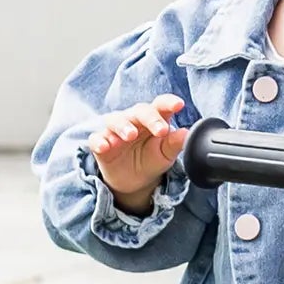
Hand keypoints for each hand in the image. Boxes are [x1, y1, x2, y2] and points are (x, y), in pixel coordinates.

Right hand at [89, 95, 189, 214]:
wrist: (134, 181)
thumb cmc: (152, 159)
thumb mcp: (166, 154)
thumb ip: (174, 143)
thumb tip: (187, 134)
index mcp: (154, 119)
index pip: (161, 105)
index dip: (169, 102)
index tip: (179, 105)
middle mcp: (134, 120)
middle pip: (140, 111)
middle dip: (150, 118)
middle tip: (160, 130)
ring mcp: (115, 130)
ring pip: (116, 120)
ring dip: (123, 126)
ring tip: (130, 135)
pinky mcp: (101, 143)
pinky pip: (96, 138)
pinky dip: (99, 141)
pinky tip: (104, 146)